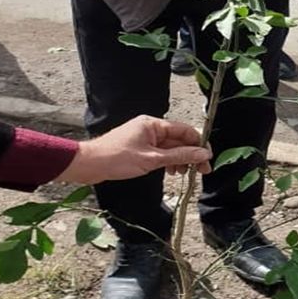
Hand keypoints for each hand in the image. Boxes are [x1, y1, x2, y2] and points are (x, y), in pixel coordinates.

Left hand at [60, 116, 211, 182]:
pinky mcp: (139, 148)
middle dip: (190, 155)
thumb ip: (180, 156)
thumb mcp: (153, 159)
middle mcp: (151, 127)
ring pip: (170, 147)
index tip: (208, 160)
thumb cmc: (118, 159)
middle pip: (178, 139)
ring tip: (184, 174)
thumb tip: (204, 153)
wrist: (89, 165)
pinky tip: (171, 172)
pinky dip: (168, 161)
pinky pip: (160, 152)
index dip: (198, 144)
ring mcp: (144, 138)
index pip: (184, 130)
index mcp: (154, 124)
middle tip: (202, 172)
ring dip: (180, 160)